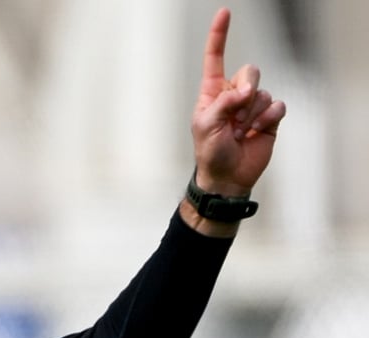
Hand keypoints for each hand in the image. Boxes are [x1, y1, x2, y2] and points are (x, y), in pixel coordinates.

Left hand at [191, 8, 286, 196]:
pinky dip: (267, 118)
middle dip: (245, 91)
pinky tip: (257, 131)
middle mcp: (234, 94)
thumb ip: (223, 103)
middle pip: (249, 71)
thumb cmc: (209, 151)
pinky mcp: (269, 117)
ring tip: (240, 131)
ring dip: (252, 114)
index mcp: (213, 92)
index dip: (220, 36)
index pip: (216, 59)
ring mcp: (253, 105)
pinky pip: (277, 105)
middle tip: (235, 117)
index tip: (225, 13)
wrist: (228, 176)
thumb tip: (246, 91)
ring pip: (263, 91)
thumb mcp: (205, 125)